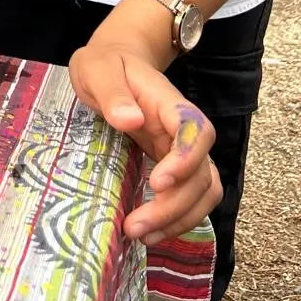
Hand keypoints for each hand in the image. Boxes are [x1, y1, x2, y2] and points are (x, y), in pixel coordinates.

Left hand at [69, 35, 221, 245]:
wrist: (114, 63)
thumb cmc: (106, 65)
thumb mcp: (97, 69)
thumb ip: (112, 92)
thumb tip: (130, 119)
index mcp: (169, 103)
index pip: (196, 130)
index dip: (186, 160)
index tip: (157, 183)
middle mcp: (182, 130)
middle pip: (202, 172)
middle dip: (174, 205)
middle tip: (136, 226)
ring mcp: (181, 151)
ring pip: (203, 191)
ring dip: (180, 219)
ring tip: (143, 237)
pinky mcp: (173, 167)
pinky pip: (190, 198)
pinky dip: (177, 220)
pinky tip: (151, 233)